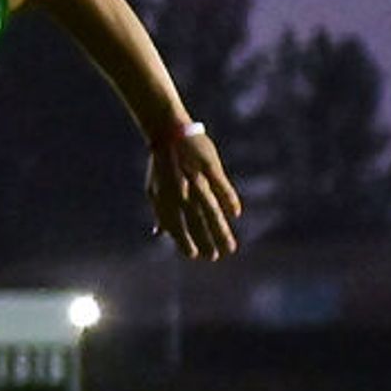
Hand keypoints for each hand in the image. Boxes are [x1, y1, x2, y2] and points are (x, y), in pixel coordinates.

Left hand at [149, 122, 243, 260]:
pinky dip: (229, 199)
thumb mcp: (154, 189)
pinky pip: (221, 186)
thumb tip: (158, 232)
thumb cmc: (162, 165)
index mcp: (166, 198)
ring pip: (210, 210)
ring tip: (229, 247)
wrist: (169, 133)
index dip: (184, 242)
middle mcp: (180, 192)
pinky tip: (236, 213)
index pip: (176, 226)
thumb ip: (160, 212)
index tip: (194, 256)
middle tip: (215, 257)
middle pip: (195, 223)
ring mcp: (196, 180)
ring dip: (220, 230)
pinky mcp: (210, 166)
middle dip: (206, 241)